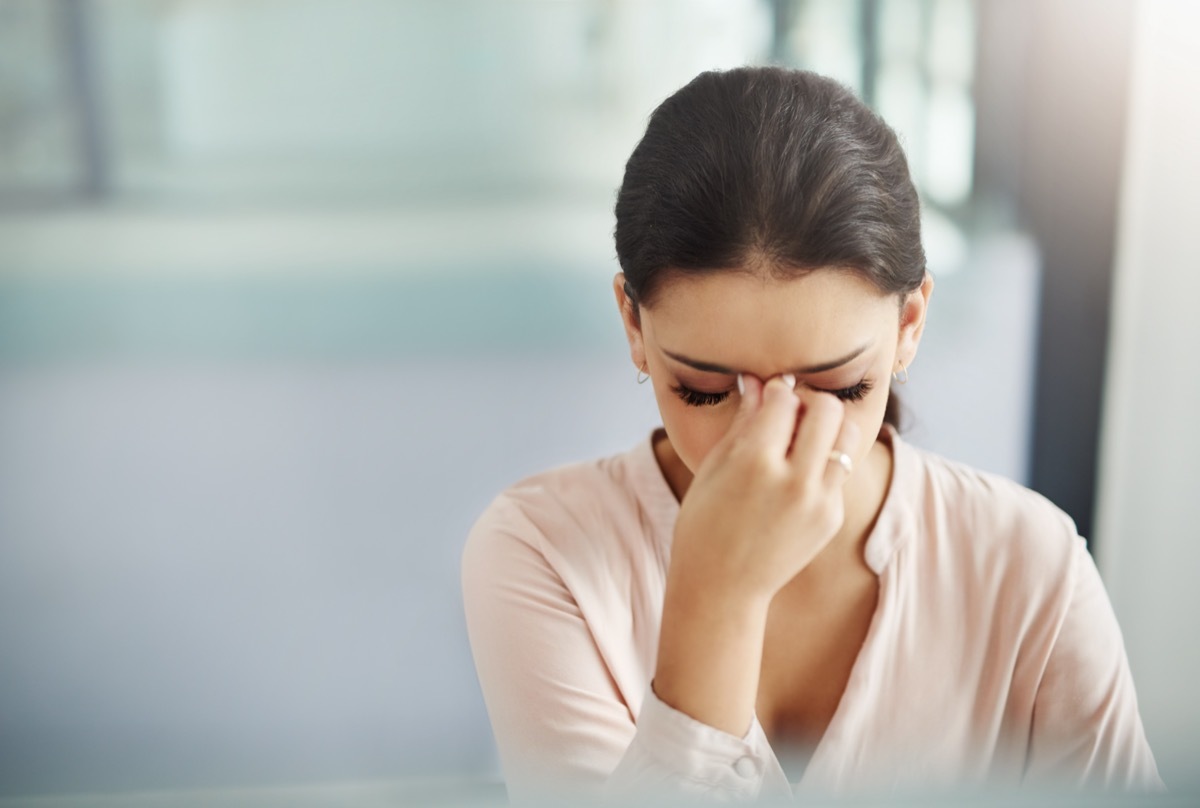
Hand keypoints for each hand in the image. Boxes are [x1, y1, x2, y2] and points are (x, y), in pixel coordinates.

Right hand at [667, 372, 862, 605]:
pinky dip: (820, 464)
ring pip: (847, 437)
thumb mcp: (714, 468)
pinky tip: (793, 479)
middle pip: (828, 410)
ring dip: (827, 428)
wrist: (721, 587)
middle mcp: (794, 480)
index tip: (768, 393)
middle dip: (810, 401)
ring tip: (801, 438)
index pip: (784, 399)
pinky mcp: (831, 518)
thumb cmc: (704, 524)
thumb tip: (757, 383)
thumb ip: (744, 423)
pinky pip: (837, 472)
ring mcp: (818, 502)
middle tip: (791, 412)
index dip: (776, 389)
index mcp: (755, 462)